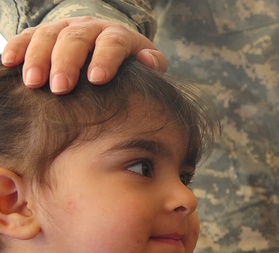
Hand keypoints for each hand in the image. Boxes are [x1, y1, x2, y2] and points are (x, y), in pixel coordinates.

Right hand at [1, 17, 164, 93]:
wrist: (112, 44)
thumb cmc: (132, 62)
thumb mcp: (148, 62)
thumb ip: (153, 63)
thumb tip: (147, 62)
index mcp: (118, 35)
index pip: (112, 42)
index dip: (105, 58)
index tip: (97, 79)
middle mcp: (89, 27)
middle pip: (75, 39)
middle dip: (66, 63)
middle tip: (61, 88)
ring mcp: (64, 28)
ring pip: (48, 35)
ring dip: (38, 58)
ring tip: (33, 83)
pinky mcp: (45, 33)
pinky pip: (27, 36)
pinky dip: (17, 48)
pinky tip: (8, 63)